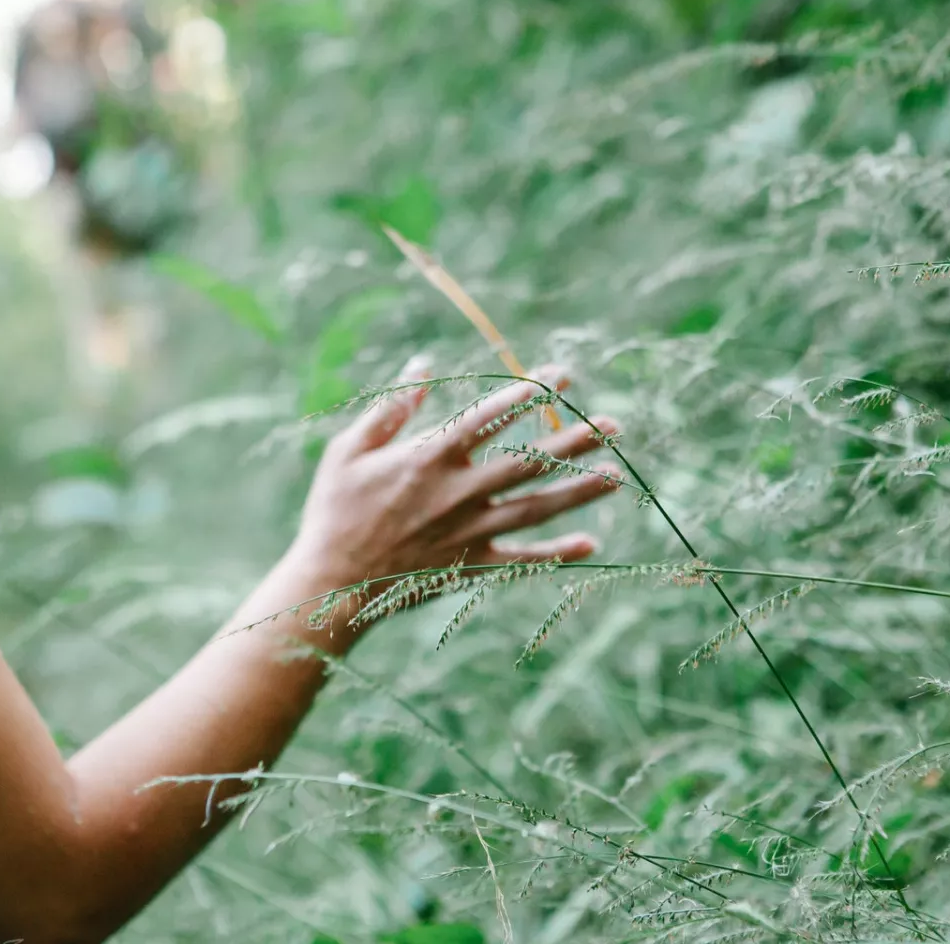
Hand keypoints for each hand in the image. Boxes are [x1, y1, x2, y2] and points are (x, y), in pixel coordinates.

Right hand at [284, 358, 623, 612]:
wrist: (331, 584)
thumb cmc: (334, 511)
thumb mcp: (349, 450)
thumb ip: (392, 409)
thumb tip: (423, 366)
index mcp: (428, 457)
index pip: (488, 417)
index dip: (526, 394)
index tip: (561, 377)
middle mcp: (457, 492)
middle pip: (527, 461)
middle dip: (572, 441)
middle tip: (613, 424)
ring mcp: (469, 531)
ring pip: (535, 507)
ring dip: (578, 491)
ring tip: (617, 474)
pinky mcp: (471, 565)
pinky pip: (522, 559)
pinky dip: (558, 554)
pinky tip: (592, 544)